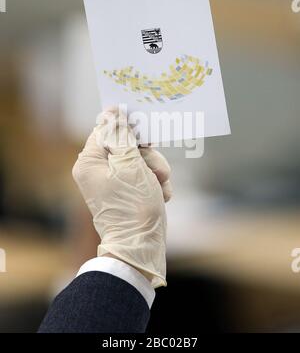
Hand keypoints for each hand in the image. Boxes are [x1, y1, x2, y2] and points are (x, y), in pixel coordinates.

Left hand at [72, 108, 171, 287]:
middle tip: (157, 170)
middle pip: (126, 144)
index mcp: (90, 162)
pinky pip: (142, 175)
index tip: (145, 128)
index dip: (127, 127)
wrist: (141, 246)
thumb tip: (112, 112)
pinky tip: (162, 195)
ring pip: (139, 160)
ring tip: (161, 186)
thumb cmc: (134, 206)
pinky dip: (155, 183)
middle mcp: (97, 170)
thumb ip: (122, 136)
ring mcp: (112, 182)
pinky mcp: (126, 191)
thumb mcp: (130, 165)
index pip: (106, 129)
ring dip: (155, 170)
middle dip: (147, 156)